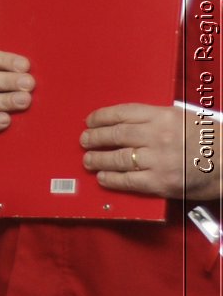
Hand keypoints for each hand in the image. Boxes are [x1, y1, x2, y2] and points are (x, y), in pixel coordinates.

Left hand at [82, 103, 222, 199]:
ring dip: (98, 159)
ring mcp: (158, 159)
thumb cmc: (211, 140)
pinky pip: (129, 180)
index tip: (90, 121)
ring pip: (118, 158)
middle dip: (95, 138)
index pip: (123, 113)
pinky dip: (112, 179)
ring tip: (89, 160)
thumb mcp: (184, 118)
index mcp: (163, 116)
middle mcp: (157, 135)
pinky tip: (103, 178)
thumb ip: (157, 119)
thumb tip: (128, 124)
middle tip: (84, 141)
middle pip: (115, 135)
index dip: (102, 117)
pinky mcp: (161, 182)